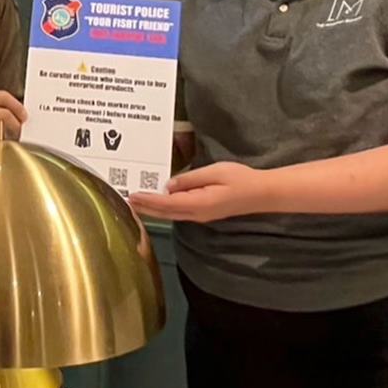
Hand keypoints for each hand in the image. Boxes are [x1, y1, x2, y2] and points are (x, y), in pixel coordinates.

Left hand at [127, 162, 271, 223]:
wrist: (261, 193)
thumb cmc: (240, 179)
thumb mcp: (214, 172)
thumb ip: (189, 179)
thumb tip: (168, 185)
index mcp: (198, 203)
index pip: (166, 203)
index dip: (147, 200)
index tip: (131, 196)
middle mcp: (196, 213)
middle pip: (165, 213)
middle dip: (145, 207)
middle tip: (126, 200)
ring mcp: (200, 216)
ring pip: (170, 215)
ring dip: (153, 210)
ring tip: (137, 202)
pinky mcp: (203, 213)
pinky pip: (178, 213)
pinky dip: (164, 209)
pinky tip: (158, 203)